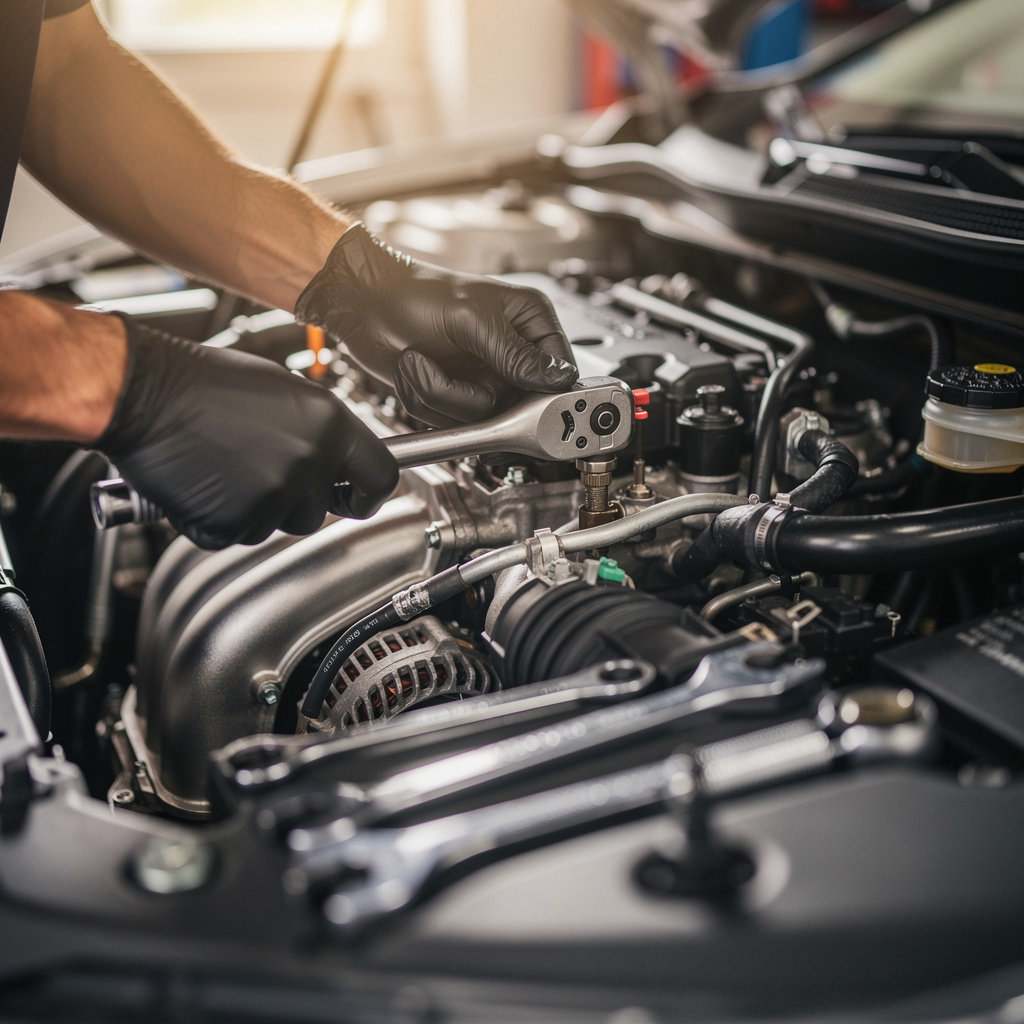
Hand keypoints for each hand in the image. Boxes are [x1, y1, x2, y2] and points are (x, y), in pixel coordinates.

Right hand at [96, 318, 398, 548]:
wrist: (143, 392)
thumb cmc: (203, 383)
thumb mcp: (284, 391)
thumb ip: (319, 430)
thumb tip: (338, 459)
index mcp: (329, 425)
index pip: (380, 477)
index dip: (370, 494)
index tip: (359, 499)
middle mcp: (308, 463)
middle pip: (322, 510)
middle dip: (298, 499)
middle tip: (261, 469)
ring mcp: (272, 497)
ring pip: (280, 525)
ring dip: (259, 508)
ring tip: (227, 467)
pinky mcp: (233, 524)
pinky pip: (238, 535)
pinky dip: (221, 519)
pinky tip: (205, 484)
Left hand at [295, 222, 577, 426]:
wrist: (363, 305)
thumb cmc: (412, 293)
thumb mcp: (469, 319)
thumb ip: (513, 353)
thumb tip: (553, 377)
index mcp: (529, 321)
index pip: (559, 370)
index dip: (539, 391)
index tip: (515, 396)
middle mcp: (511, 352)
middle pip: (517, 406)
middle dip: (469, 396)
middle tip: (446, 373)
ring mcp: (483, 377)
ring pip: (480, 418)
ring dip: (439, 395)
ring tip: (419, 361)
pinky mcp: (456, 394)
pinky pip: (452, 420)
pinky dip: (425, 400)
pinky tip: (415, 370)